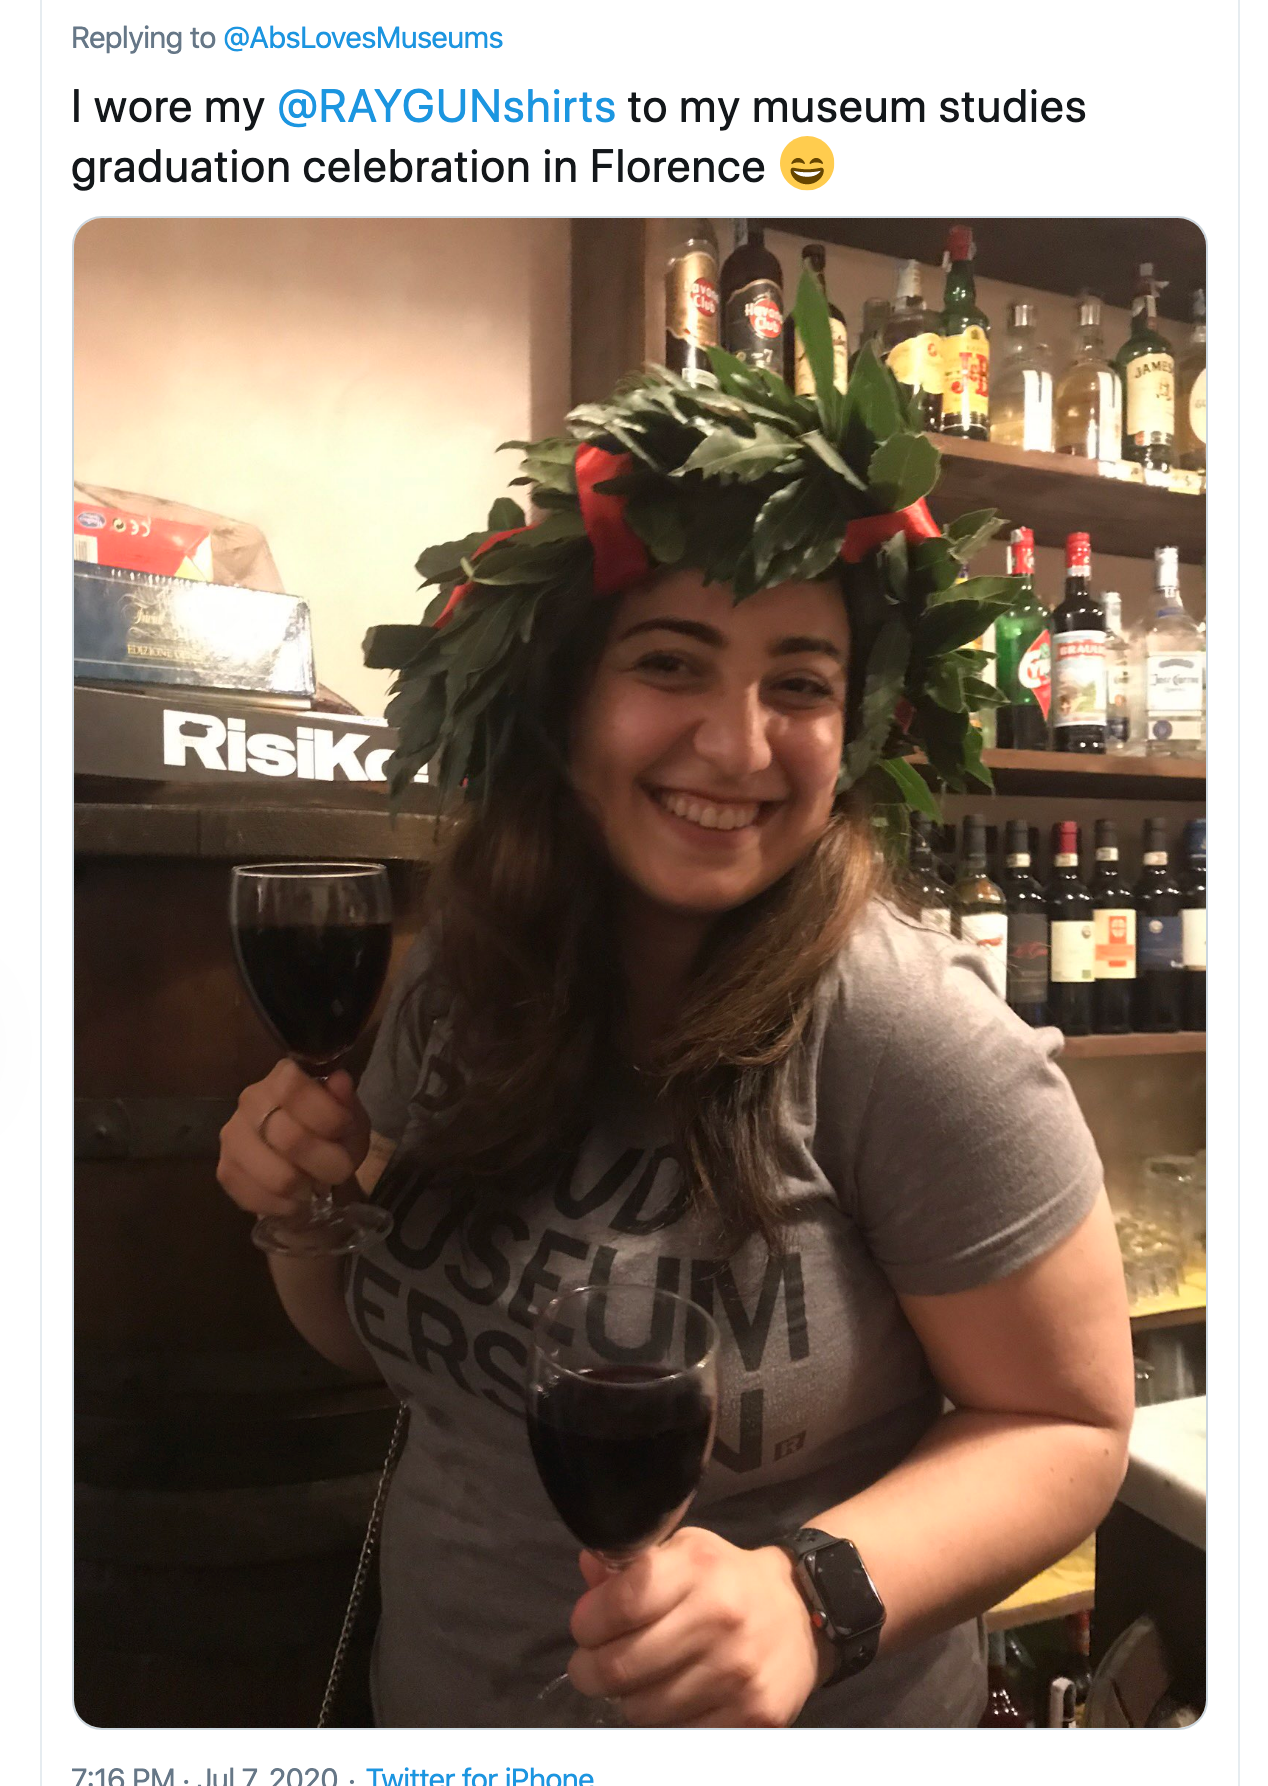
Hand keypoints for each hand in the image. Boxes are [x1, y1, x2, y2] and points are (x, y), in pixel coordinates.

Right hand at [217, 1060, 370, 1217]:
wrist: (305, 1153)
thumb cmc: (329, 1128)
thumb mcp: (348, 1114)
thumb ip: (345, 1102)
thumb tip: (339, 1081)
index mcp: (282, 1077)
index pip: (294, 1089)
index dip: (327, 1116)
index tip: (343, 1131)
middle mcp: (250, 1101)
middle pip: (290, 1139)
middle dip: (326, 1162)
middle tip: (337, 1169)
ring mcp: (232, 1137)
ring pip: (277, 1177)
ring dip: (305, 1188)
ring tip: (312, 1184)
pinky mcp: (225, 1170)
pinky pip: (256, 1199)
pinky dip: (284, 1205)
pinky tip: (293, 1197)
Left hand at [566, 1527, 827, 1726]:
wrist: (802, 1612)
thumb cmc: (727, 1578)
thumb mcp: (685, 1551)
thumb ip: (631, 1564)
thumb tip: (589, 1575)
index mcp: (698, 1566)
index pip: (621, 1604)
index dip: (588, 1623)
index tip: (585, 1628)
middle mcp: (720, 1616)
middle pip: (621, 1666)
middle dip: (590, 1670)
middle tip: (591, 1666)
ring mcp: (738, 1671)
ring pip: (644, 1709)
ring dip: (628, 1699)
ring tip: (638, 1680)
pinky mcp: (754, 1715)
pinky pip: (679, 1734)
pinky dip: (664, 1721)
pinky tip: (672, 1697)